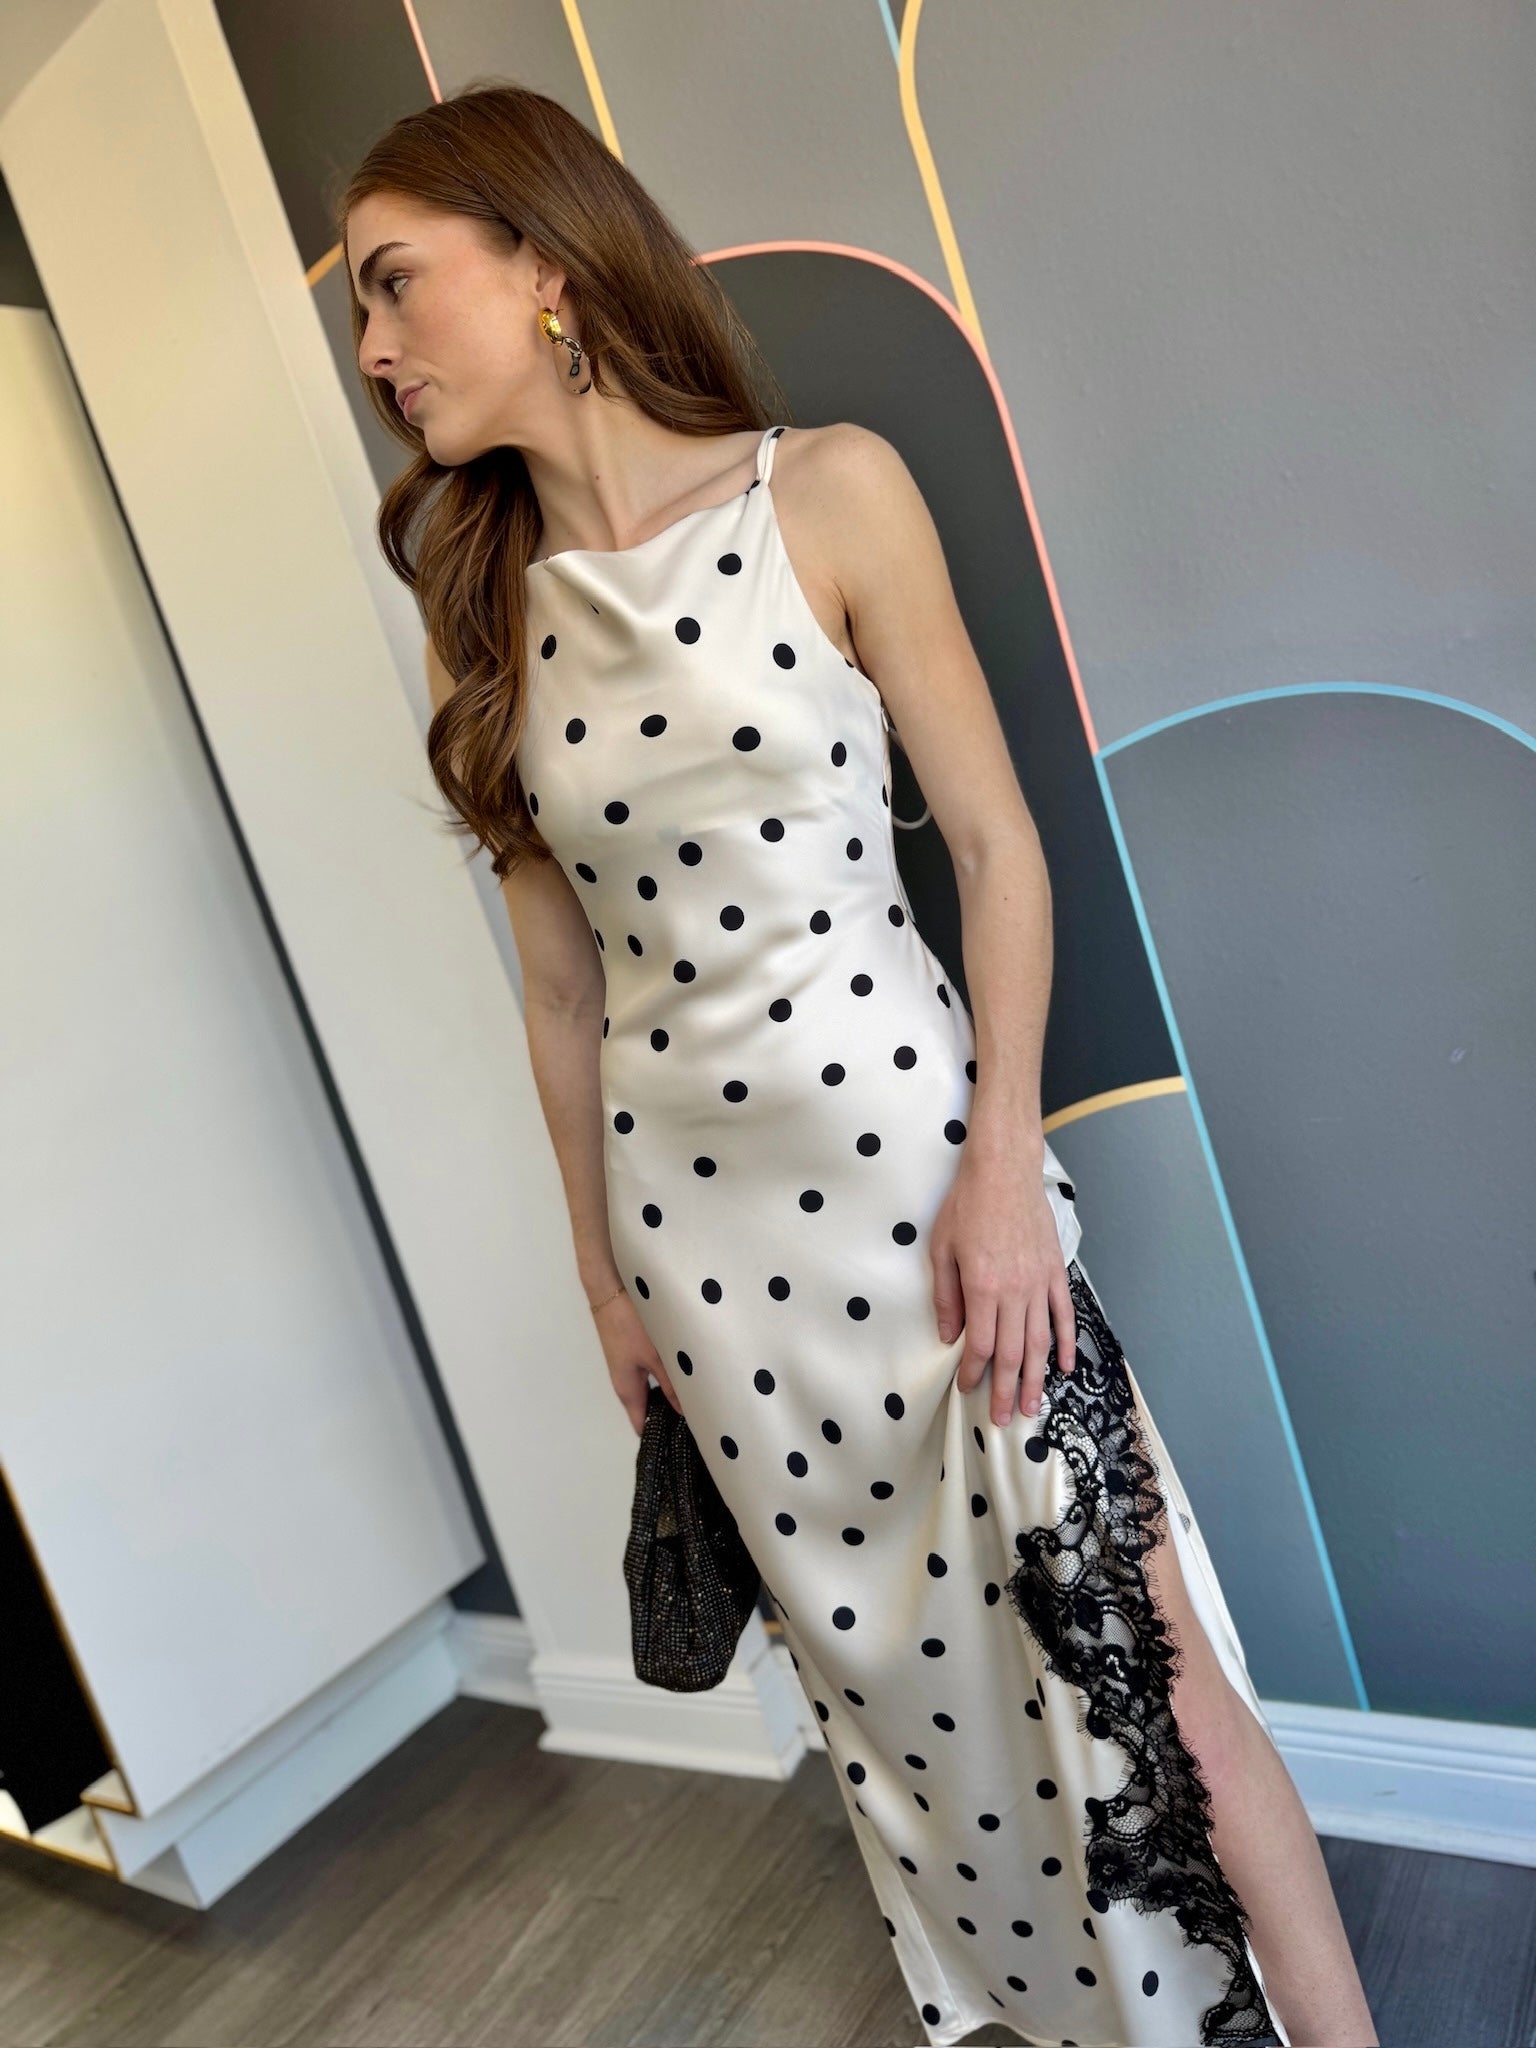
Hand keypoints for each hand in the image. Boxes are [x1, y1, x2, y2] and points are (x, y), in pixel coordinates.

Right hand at [590, 1288, 684, 1434]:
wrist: (610, 1291)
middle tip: (699, 1419)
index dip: (660, 1436)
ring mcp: (628, 1369)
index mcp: (627, 1391)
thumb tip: (686, 1411)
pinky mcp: (632, 1356)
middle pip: (647, 1411)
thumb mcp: (655, 1355)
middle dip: (669, 1417)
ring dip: (669, 1397)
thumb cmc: (629, 1325)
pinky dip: (665, 1381)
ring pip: (650, 1392)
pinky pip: (650, 1378)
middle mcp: (625, 1385)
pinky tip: (684, 1376)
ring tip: (697, 1400)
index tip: (684, 1440)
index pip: (641, 1427)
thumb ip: (671, 1383)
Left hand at [931, 1160, 1075, 1424]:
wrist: (1004, 1170)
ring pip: (1040, 1341)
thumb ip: (947, 1296)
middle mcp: (1014, 1292)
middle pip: (1013, 1353)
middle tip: (1004, 1419)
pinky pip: (1063, 1315)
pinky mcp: (1054, 1272)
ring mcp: (1039, 1283)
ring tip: (1034, 1407)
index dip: (974, 1372)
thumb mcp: (941, 1249)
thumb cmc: (967, 1205)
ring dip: (1037, 1378)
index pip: (980, 1344)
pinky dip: (1065, 1342)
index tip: (968, 1390)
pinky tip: (1065, 1367)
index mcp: (983, 1288)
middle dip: (1007, 1390)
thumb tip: (950, 1336)